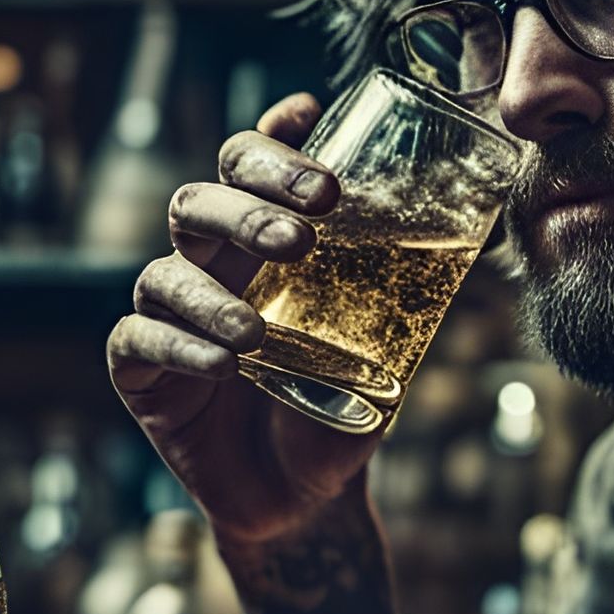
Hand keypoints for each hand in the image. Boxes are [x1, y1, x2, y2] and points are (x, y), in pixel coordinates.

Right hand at [108, 92, 381, 544]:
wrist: (304, 499)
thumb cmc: (338, 410)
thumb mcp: (384, 349)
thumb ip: (408, 295)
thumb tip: (474, 244)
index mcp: (259, 247)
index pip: (249, 170)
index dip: (272, 140)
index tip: (308, 114)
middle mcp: (209, 267)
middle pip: (199, 201)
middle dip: (248, 207)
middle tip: (304, 233)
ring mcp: (170, 316)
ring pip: (164, 272)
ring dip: (213, 296)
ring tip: (258, 332)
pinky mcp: (141, 373)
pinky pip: (140, 341)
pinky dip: (181, 348)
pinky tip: (223, 365)